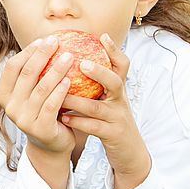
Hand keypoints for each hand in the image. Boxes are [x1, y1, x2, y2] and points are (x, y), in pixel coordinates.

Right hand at [0, 35, 74, 156]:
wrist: (51, 145)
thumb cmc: (44, 112)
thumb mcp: (33, 94)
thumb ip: (34, 75)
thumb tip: (48, 40)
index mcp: (4, 95)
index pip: (12, 67)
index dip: (27, 52)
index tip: (44, 40)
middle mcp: (10, 107)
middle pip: (26, 74)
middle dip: (42, 55)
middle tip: (56, 41)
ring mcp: (23, 119)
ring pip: (40, 88)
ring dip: (55, 70)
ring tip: (69, 56)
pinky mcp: (39, 129)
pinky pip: (51, 105)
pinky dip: (60, 91)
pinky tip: (69, 80)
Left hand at [59, 32, 150, 188]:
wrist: (129, 152)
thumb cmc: (110, 122)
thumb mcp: (108, 101)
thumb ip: (96, 85)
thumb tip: (72, 62)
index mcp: (118, 90)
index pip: (122, 66)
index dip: (115, 50)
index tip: (103, 36)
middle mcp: (120, 100)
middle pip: (114, 81)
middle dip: (99, 72)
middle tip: (82, 64)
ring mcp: (118, 118)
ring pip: (98, 107)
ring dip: (77, 100)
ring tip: (60, 95)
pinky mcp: (113, 135)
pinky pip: (94, 127)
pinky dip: (78, 122)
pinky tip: (63, 118)